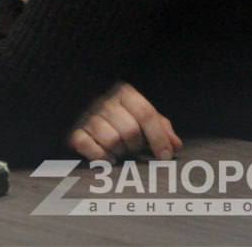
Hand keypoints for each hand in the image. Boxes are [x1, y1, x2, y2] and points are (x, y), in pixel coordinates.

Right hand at [68, 82, 182, 161]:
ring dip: (120, 151)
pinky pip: (89, 147)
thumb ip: (161, 128)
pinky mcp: (76, 131)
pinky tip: (107, 156)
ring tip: (121, 151)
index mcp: (125, 94)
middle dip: (136, 145)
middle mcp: (106, 102)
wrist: (84, 101)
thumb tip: (175, 145)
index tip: (165, 156)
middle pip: (130, 130)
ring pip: (111, 140)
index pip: (146, 114)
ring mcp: (89, 116)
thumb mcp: (144, 117)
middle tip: (135, 148)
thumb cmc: (124, 116)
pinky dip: (100, 156)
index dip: (158, 137)